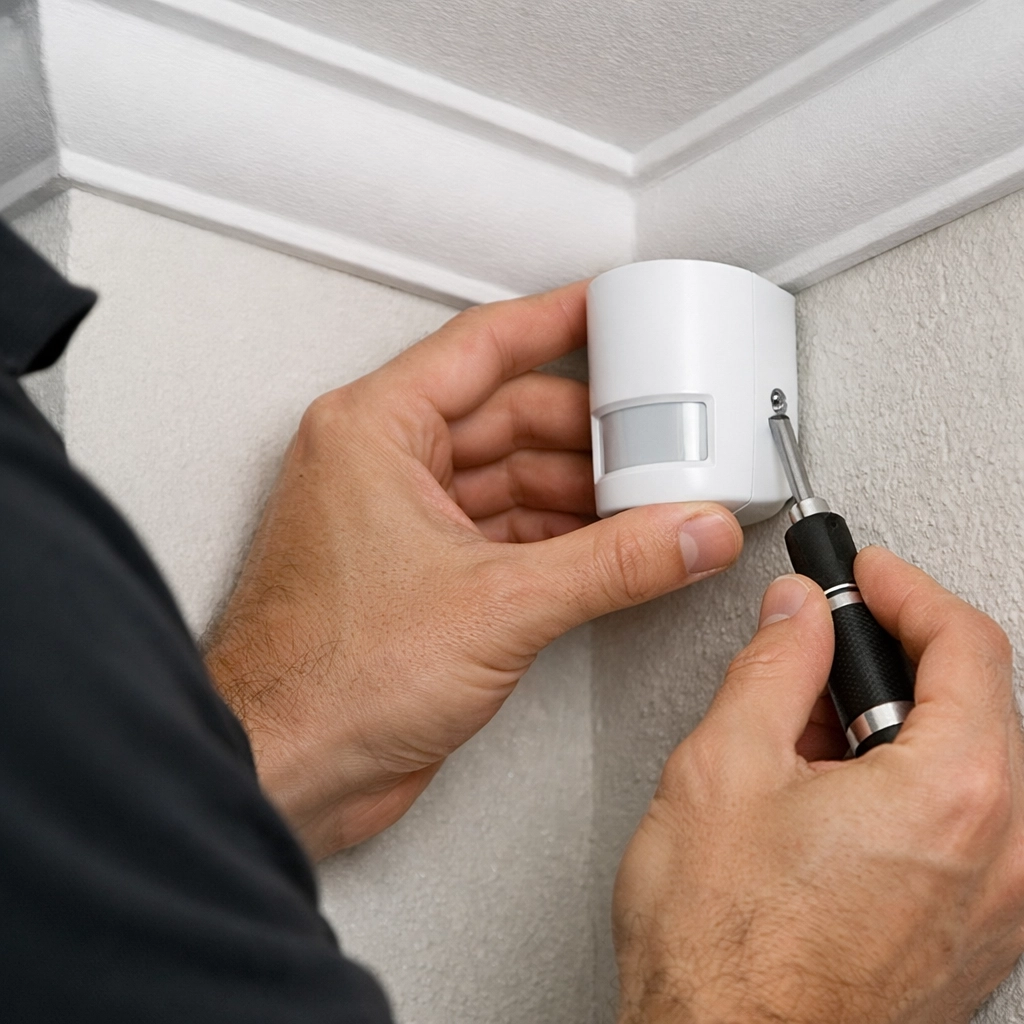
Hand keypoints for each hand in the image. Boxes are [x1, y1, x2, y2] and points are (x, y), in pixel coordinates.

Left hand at [204, 281, 742, 858]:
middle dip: (591, 430)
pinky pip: (509, 531)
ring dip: (582, 489)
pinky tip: (613, 546)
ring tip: (653, 496)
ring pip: (513, 478)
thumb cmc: (327, 679)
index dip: (557, 321)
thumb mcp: (498, 605)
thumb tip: (687, 531)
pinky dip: (563, 537)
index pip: (484, 346)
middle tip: (661, 435)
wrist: (287, 770)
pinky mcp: (427, 576)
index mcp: (376, 432)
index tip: (614, 308)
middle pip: (510, 416)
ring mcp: (406, 522)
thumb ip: (613, 564)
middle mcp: (386, 467)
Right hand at [614, 547, 1023, 1023]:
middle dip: (900, 658)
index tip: (870, 575)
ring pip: (973, 766)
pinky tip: (835, 800)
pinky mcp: (973, 940)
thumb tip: (798, 614)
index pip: (967, 645)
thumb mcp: (723, 766)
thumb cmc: (723, 951)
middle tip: (831, 642)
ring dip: (900, 725)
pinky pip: (968, 828)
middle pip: (979, 704)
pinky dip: (912, 785)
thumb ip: (774, 666)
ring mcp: (998, 908)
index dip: (907, 590)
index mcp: (955, 796)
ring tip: (813, 733)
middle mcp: (1005, 857)